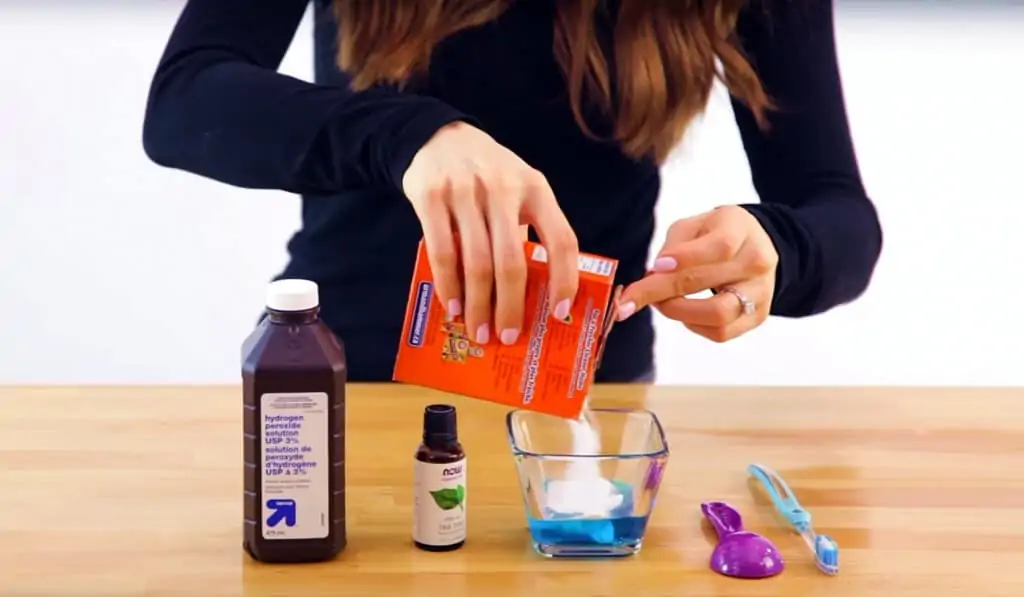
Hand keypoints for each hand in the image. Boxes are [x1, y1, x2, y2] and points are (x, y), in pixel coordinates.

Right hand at [402, 121, 579, 345]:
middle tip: (508, 336)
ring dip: (478, 305)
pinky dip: (448, 285)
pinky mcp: (431, 197)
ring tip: (479, 331)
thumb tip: (536, 294)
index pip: (560, 239)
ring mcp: (465, 191)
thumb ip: (529, 229)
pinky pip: (441, 251)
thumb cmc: (488, 175)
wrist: (438, 136)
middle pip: (512, 261)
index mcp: (535, 188)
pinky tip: (452, 307)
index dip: (565, 280)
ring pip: (476, 262)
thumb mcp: (519, 188)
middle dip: (511, 306)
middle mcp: (503, 188)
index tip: (560, 313)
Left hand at [618, 205, 777, 341]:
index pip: (719, 246)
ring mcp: (760, 292)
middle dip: (661, 292)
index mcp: (740, 229)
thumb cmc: (716, 234)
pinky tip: (683, 310)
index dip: (684, 258)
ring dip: (678, 312)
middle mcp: (757, 261)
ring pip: (718, 315)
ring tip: (661, 302)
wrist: (755, 247)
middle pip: (707, 282)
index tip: (655, 267)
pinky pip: (720, 332)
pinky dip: (693, 324)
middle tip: (630, 298)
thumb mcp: (693, 226)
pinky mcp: (757, 317)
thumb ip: (674, 248)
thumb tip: (654, 276)